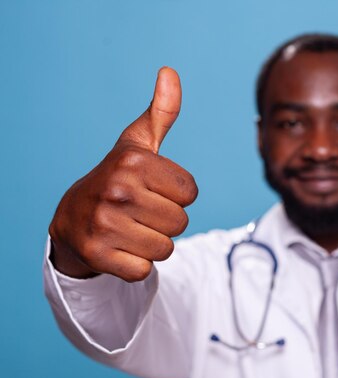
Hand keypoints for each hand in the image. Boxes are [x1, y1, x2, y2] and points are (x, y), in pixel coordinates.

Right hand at [49, 67, 197, 281]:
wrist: (71, 218)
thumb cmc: (116, 178)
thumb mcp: (137, 144)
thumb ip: (161, 112)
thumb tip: (170, 72)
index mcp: (134, 162)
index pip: (191, 192)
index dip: (176, 195)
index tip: (152, 189)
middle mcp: (117, 190)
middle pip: (181, 222)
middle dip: (166, 221)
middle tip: (139, 212)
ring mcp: (104, 224)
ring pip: (166, 248)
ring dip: (153, 243)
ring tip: (130, 229)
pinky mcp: (98, 255)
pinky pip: (145, 270)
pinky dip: (136, 264)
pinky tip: (119, 248)